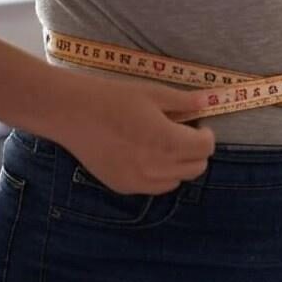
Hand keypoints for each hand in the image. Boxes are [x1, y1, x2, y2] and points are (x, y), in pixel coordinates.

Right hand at [52, 71, 215, 194]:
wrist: (73, 113)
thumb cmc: (114, 98)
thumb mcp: (153, 94)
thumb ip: (184, 102)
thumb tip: (208, 101)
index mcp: (168, 143)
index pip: (205, 148)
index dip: (206, 134)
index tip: (196, 123)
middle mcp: (157, 168)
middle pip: (197, 168)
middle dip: (196, 150)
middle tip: (183, 131)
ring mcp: (139, 182)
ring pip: (177, 181)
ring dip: (179, 164)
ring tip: (163, 142)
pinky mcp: (123, 186)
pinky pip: (154, 187)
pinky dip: (159, 174)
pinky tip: (144, 153)